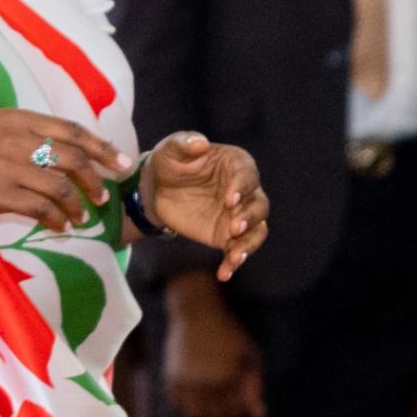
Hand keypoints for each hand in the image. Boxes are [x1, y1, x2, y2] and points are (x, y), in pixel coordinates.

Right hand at [0, 109, 134, 233]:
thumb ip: (24, 139)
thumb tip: (64, 157)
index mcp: (15, 119)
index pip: (71, 129)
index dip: (101, 147)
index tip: (121, 162)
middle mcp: (14, 137)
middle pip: (73, 157)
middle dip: (96, 180)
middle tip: (102, 198)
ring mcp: (6, 164)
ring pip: (61, 185)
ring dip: (78, 205)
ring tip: (80, 218)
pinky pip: (41, 207)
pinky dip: (56, 219)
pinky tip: (57, 226)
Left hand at [141, 131, 269, 280]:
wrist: (157, 188)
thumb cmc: (170, 162)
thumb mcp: (171, 149)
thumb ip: (185, 143)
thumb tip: (200, 143)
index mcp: (236, 164)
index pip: (248, 175)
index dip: (242, 187)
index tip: (229, 199)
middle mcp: (244, 191)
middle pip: (259, 205)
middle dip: (249, 218)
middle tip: (234, 227)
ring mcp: (238, 215)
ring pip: (257, 231)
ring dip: (249, 244)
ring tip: (235, 256)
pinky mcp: (226, 235)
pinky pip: (237, 250)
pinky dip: (233, 263)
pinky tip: (224, 273)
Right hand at [163, 271, 264, 416]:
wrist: (196, 312)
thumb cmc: (228, 333)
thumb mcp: (249, 356)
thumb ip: (255, 387)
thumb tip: (259, 415)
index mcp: (226, 379)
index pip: (236, 409)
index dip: (242, 408)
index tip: (244, 398)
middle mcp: (203, 383)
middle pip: (216, 415)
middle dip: (226, 413)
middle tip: (230, 402)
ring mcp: (184, 381)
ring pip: (195, 413)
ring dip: (206, 413)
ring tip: (214, 401)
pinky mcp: (171, 376)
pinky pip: (178, 403)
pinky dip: (187, 405)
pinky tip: (197, 395)